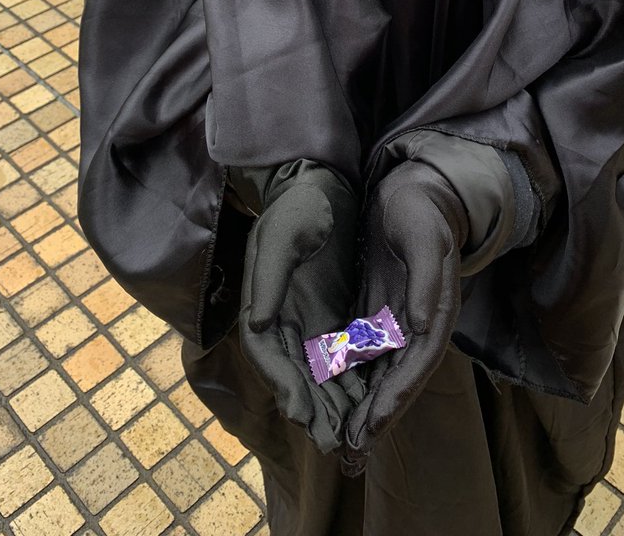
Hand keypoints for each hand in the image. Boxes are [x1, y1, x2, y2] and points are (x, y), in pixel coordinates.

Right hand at [238, 162, 365, 453]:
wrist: (320, 184)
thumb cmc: (297, 206)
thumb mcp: (282, 235)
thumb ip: (269, 278)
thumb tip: (256, 324)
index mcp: (262, 303)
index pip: (266, 355)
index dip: (283, 385)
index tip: (301, 414)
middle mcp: (280, 318)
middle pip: (293, 373)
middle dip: (311, 408)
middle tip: (332, 441)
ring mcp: (305, 318)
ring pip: (317, 371)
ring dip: (331, 401)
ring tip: (352, 430)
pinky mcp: (329, 312)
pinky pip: (339, 353)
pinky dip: (349, 377)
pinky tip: (368, 397)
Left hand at [343, 160, 467, 474]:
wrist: (413, 190)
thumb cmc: (420, 210)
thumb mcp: (424, 237)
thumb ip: (424, 280)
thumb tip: (419, 322)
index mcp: (434, 311)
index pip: (416, 364)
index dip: (397, 397)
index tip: (374, 426)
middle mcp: (418, 324)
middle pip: (398, 379)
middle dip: (377, 415)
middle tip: (350, 451)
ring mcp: (398, 320)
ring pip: (381, 373)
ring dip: (363, 406)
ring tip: (340, 439)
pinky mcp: (380, 312)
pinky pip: (365, 353)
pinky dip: (352, 378)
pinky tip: (330, 397)